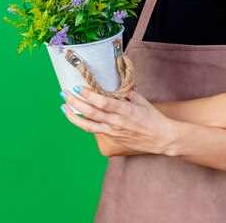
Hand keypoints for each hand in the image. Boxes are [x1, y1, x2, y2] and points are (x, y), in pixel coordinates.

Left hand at [60, 87, 178, 155]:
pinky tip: (76, 117)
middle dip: (75, 102)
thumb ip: (125, 94)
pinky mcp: (112, 138)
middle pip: (91, 113)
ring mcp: (113, 131)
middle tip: (65, 92)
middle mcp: (116, 122)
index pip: (102, 102)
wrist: (161, 138)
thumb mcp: (141, 101)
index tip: (78, 86)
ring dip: (73, 116)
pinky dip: (83, 123)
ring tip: (64, 107)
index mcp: (125, 110)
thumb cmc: (153, 118)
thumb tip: (112, 87)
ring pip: (88, 125)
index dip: (88, 95)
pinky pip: (94, 130)